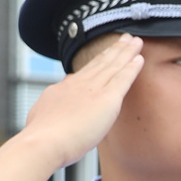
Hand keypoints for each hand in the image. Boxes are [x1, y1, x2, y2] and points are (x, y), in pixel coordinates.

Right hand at [19, 33, 143, 168]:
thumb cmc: (41, 139)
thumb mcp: (41, 116)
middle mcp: (78, 85)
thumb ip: (51, 107)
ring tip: (136, 41)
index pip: (83, 73)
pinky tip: (140, 58)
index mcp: (62, 89)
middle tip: (125, 38)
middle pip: (100, 63)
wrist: (43, 142)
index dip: (97, 62)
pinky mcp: (107, 99)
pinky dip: (132, 68)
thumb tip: (51, 99)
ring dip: (126, 52)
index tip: (106, 53)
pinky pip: (123, 79)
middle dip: (114, 50)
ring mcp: (93, 90)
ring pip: (113, 66)